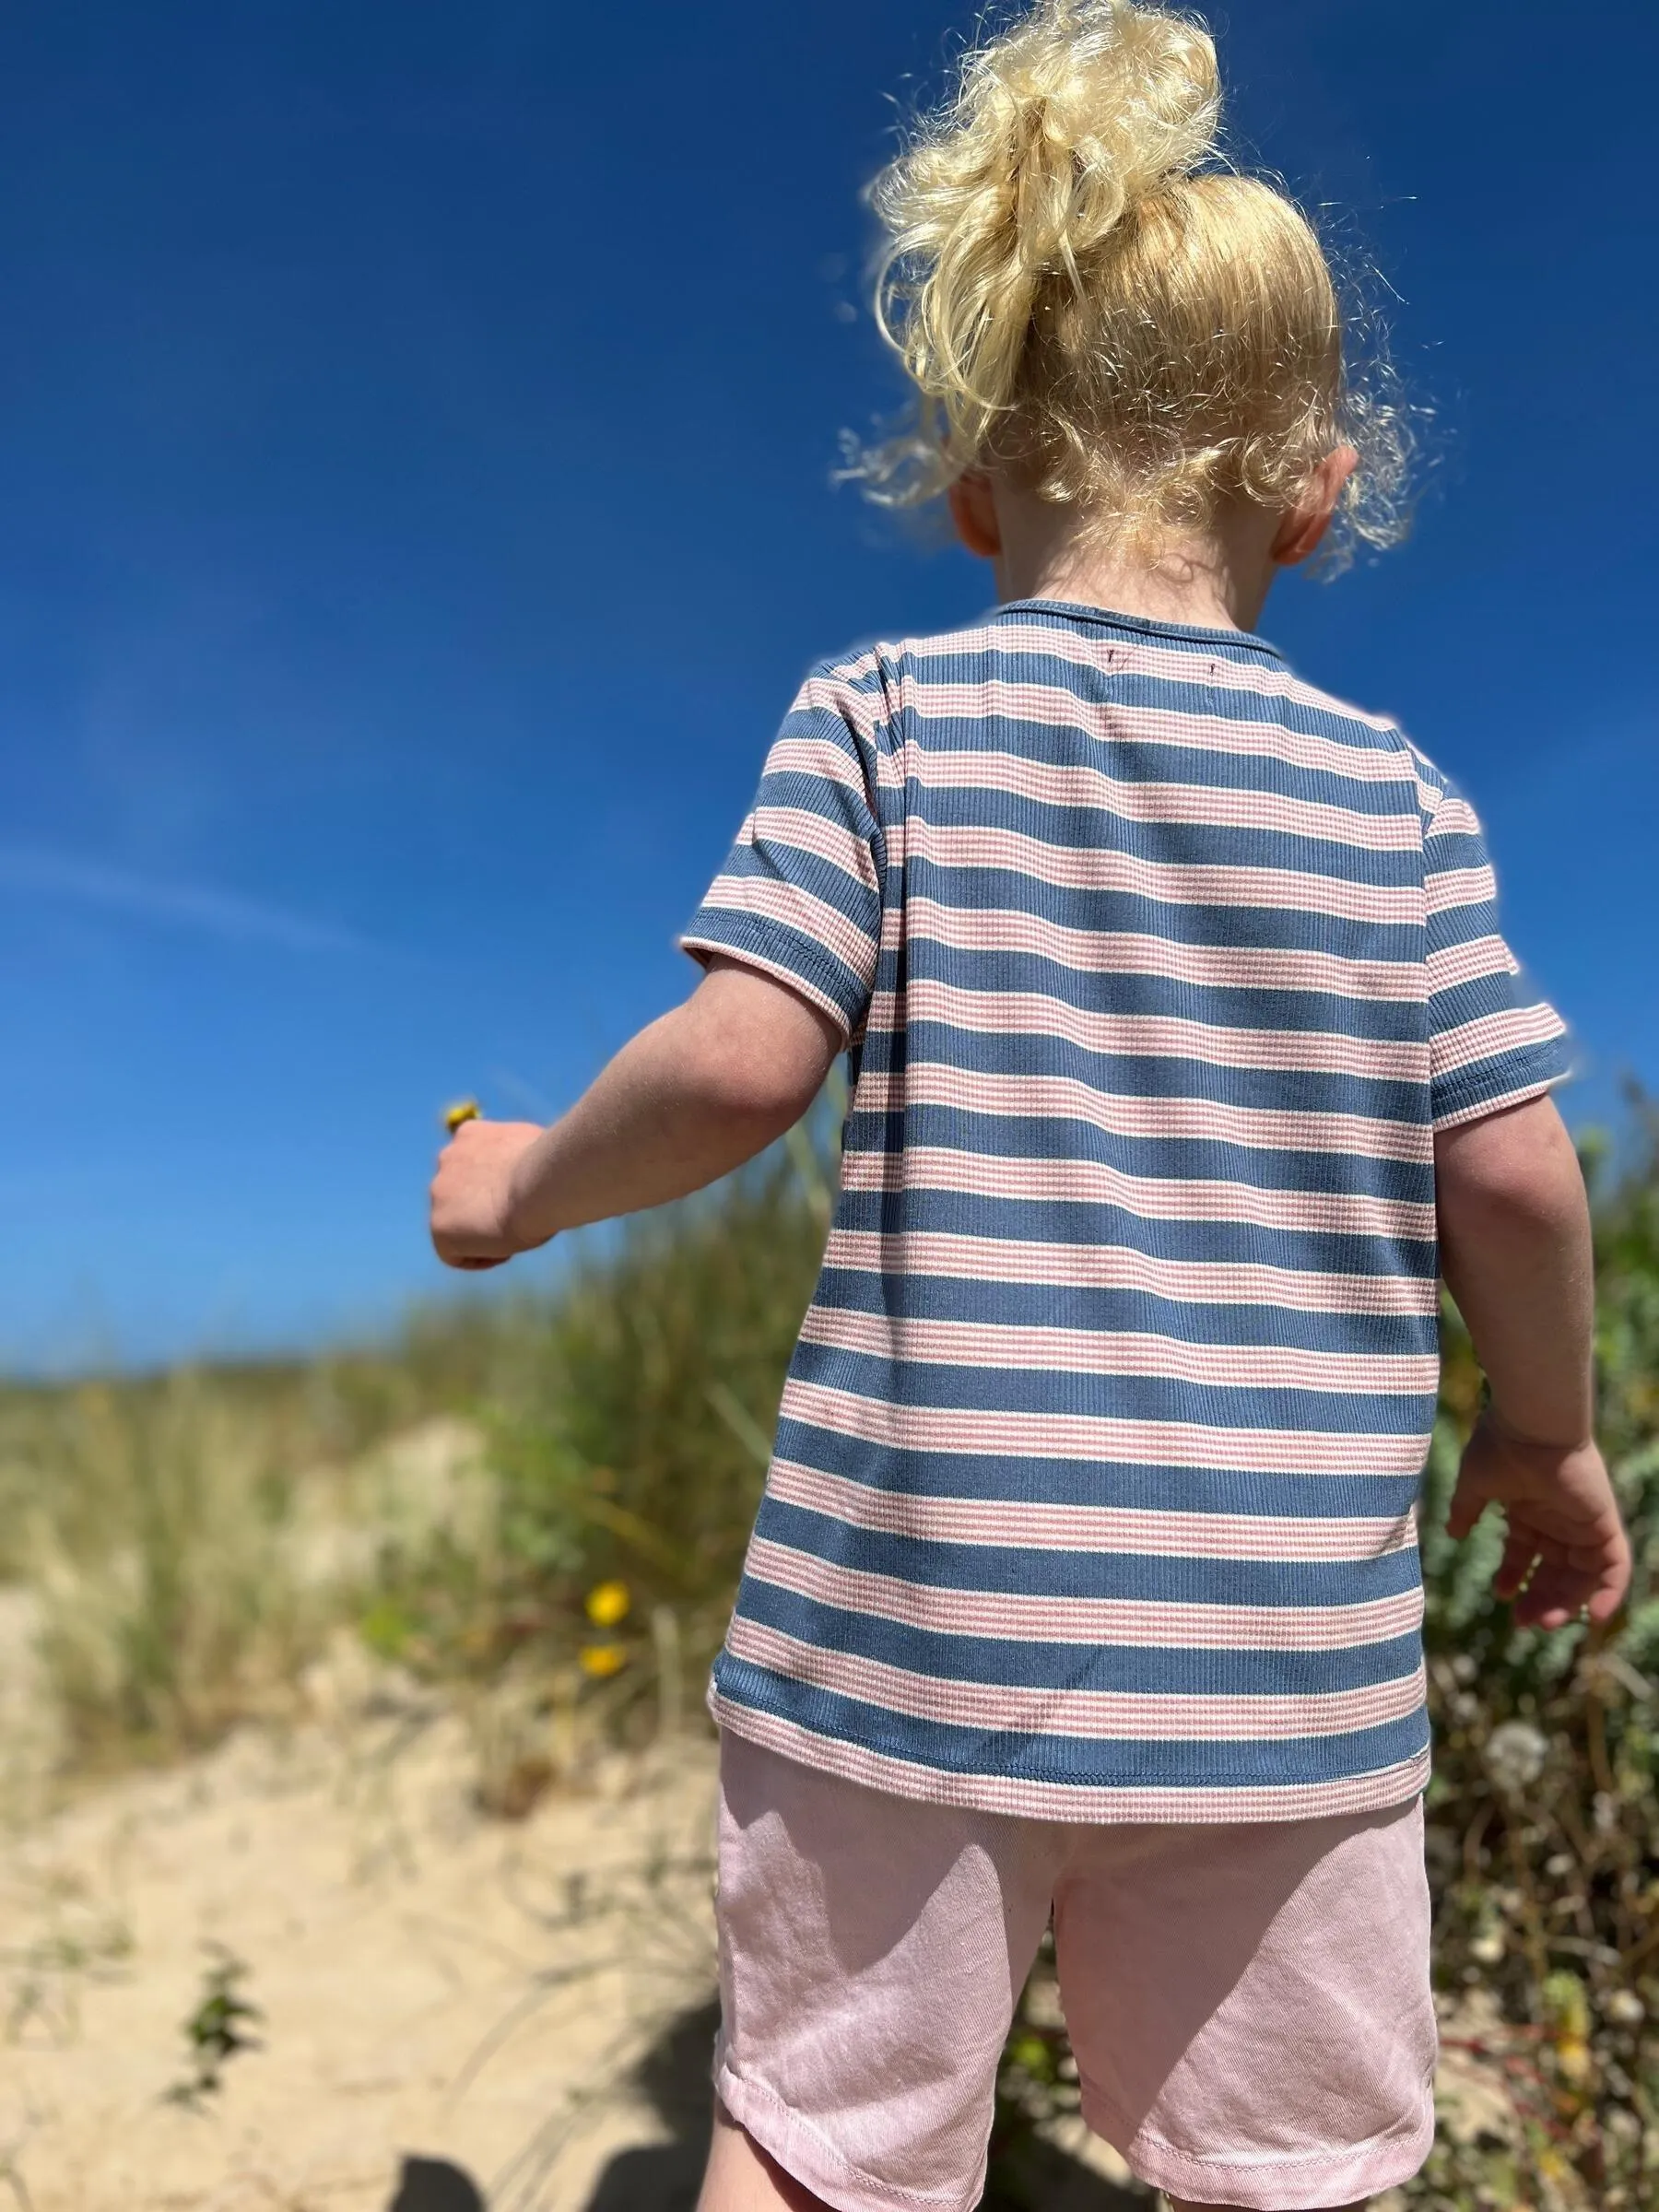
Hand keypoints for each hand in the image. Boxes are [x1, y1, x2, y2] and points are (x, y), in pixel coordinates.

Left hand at [429, 1118, 547, 1269]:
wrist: (542, 1181)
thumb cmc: (552, 1164)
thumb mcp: (533, 1145)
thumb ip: (517, 1155)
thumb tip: (530, 1165)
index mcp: (469, 1134)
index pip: (473, 1165)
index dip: (497, 1187)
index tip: (521, 1199)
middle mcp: (446, 1159)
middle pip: (460, 1194)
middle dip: (484, 1207)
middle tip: (517, 1218)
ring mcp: (438, 1193)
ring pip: (455, 1223)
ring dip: (480, 1232)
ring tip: (515, 1236)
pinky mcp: (439, 1227)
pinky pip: (454, 1253)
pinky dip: (479, 1257)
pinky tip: (506, 1253)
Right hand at [1447, 1413, 1630, 1629]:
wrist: (1529, 1425)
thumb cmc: (1499, 1448)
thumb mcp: (1474, 1485)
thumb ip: (1465, 1510)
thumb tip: (1453, 1533)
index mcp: (1528, 1510)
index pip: (1525, 1554)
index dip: (1513, 1577)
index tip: (1500, 1596)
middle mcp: (1557, 1520)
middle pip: (1554, 1571)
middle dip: (1539, 1599)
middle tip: (1523, 1622)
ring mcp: (1581, 1523)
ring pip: (1581, 1575)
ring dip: (1567, 1602)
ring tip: (1546, 1622)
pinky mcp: (1603, 1523)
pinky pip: (1615, 1566)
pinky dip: (1610, 1592)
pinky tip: (1593, 1616)